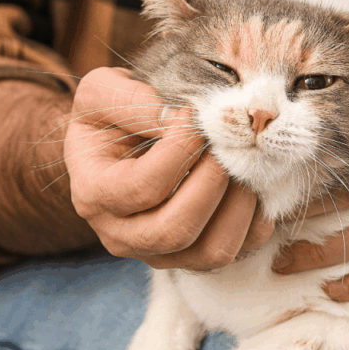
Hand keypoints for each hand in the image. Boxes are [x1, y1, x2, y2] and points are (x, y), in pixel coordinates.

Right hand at [66, 67, 273, 269]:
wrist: (116, 141)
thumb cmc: (109, 115)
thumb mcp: (103, 92)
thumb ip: (134, 101)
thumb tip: (183, 121)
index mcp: (93, 195)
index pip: (144, 187)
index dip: (180, 149)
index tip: (196, 113)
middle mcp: (121, 236)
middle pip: (176, 230)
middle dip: (212, 182)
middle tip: (226, 143)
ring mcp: (159, 254)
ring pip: (212, 252)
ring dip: (239, 205)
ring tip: (242, 162)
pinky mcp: (193, 257)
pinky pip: (238, 251)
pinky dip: (255, 220)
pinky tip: (250, 182)